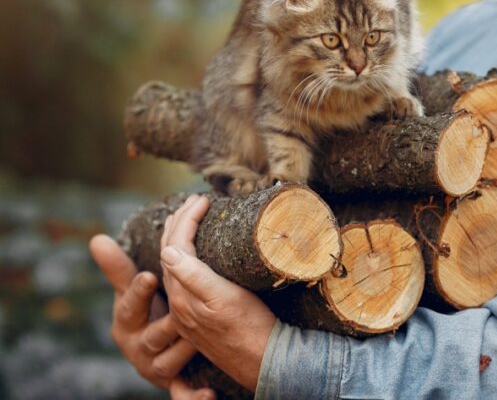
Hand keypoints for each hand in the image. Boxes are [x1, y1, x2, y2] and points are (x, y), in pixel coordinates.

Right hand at [89, 235, 210, 396]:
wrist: (153, 352)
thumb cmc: (143, 314)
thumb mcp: (129, 293)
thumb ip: (118, 269)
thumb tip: (96, 239)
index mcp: (126, 323)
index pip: (129, 306)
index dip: (138, 293)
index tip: (149, 276)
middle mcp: (138, 347)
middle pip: (152, 334)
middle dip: (166, 323)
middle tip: (180, 312)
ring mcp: (155, 367)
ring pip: (170, 361)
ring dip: (183, 352)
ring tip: (198, 341)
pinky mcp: (173, 383)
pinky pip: (182, 393)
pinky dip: (193, 397)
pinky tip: (209, 395)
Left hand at [160, 195, 275, 391]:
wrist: (264, 361)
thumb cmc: (250, 329)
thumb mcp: (224, 299)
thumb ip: (194, 277)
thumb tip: (168, 250)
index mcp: (183, 294)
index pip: (175, 246)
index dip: (186, 219)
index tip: (202, 199)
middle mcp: (181, 302)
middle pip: (170, 253)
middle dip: (178, 223)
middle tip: (194, 201)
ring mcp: (190, 310)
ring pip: (176, 265)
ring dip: (181, 238)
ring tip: (191, 219)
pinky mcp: (201, 316)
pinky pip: (185, 277)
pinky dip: (187, 256)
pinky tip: (196, 254)